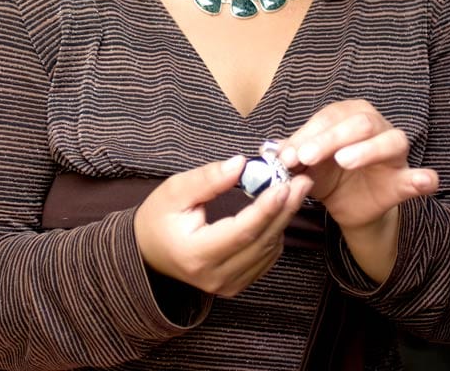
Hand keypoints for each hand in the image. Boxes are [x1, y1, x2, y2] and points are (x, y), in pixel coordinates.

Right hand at [133, 156, 312, 297]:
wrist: (147, 252)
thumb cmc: (158, 218)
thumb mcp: (174, 191)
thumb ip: (208, 179)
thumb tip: (241, 164)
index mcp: (196, 254)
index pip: (241, 232)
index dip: (266, 208)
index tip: (284, 184)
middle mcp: (214, 276)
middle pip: (261, 242)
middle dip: (285, 209)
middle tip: (302, 180)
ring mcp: (227, 285)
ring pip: (267, 251)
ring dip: (283, 218)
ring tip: (293, 188)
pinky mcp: (235, 285)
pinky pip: (265, 258)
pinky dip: (275, 232)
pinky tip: (278, 209)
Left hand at [279, 99, 438, 280]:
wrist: (347, 205)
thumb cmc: (325, 174)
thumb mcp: (305, 164)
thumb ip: (292, 154)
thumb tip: (271, 150)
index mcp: (348, 115)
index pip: (329, 118)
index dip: (308, 134)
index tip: (288, 155)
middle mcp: (375, 125)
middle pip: (358, 123)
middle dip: (330, 139)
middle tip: (307, 158)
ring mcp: (394, 151)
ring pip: (390, 140)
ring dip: (367, 150)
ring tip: (344, 161)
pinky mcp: (405, 179)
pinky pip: (419, 176)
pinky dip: (423, 178)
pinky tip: (425, 180)